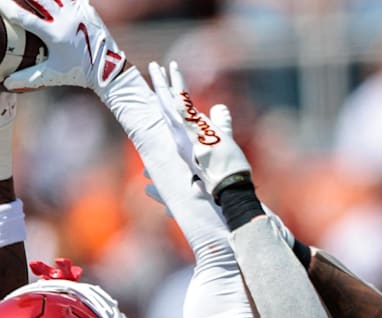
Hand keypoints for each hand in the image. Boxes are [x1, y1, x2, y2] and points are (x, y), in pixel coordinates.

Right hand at [0, 0, 125, 96]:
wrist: (110, 69)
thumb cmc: (79, 73)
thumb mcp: (52, 76)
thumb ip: (27, 78)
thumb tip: (5, 83)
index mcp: (54, 34)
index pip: (24, 18)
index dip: (7, 8)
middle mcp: (66, 19)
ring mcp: (78, 11)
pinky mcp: (86, 8)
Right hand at [148, 60, 251, 195]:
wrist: (228, 187)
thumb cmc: (226, 172)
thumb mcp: (224, 142)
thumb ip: (222, 123)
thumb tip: (219, 107)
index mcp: (186, 142)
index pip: (172, 118)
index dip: (165, 101)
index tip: (161, 87)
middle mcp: (181, 137)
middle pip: (165, 106)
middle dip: (159, 87)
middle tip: (153, 68)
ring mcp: (185, 131)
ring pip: (168, 102)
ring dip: (162, 83)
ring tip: (155, 65)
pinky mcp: (191, 126)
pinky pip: (180, 101)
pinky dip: (176, 83)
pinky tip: (173, 68)